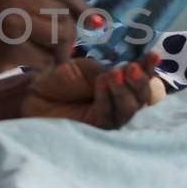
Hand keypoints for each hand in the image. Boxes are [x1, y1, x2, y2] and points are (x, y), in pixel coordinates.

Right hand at [0, 0, 87, 79]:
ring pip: (62, 36)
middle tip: (58, 51)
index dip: (78, 8)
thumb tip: (74, 13)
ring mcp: (12, 20)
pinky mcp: (10, 48)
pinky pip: (46, 59)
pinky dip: (44, 67)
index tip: (88, 22)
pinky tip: (30, 68)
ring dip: (59, 53)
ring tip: (45, 59)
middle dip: (68, 36)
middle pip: (64, 15)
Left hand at [21, 52, 162, 129]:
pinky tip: (103, 82)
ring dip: (124, 90)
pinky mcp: (93, 132)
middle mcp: (118, 105)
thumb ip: (108, 72)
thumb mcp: (86, 70)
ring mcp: (108, 120)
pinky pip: (106, 116)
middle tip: (132, 68)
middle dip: (140, 83)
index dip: (149, 70)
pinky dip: (106, 98)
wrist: (33, 92)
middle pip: (141, 99)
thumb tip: (129, 72)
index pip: (142, 81)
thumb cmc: (60, 79)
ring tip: (116, 73)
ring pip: (127, 110)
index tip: (153, 56)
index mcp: (120, 86)